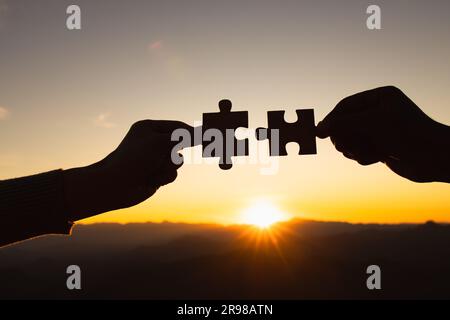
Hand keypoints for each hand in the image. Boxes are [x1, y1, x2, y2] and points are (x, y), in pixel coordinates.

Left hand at [63, 120, 192, 220]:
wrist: (116, 185)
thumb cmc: (134, 158)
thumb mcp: (160, 143)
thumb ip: (182, 137)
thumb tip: (201, 133)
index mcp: (149, 128)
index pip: (177, 127)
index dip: (191, 132)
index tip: (208, 136)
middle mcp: (152, 142)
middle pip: (180, 145)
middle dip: (177, 151)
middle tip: (191, 152)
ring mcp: (154, 159)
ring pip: (177, 161)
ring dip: (168, 166)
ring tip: (153, 169)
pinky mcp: (156, 174)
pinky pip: (172, 173)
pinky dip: (164, 176)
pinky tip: (150, 179)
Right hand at [317, 86, 449, 182]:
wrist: (434, 157)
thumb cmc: (407, 133)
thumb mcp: (371, 123)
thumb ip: (343, 124)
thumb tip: (318, 129)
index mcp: (379, 98)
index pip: (346, 105)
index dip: (332, 119)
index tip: (320, 133)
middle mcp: (378, 112)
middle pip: (345, 124)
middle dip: (344, 137)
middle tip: (343, 146)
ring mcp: (379, 131)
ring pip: (351, 140)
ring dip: (354, 148)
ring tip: (364, 152)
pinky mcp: (381, 147)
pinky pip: (360, 151)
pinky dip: (364, 156)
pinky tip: (377, 158)